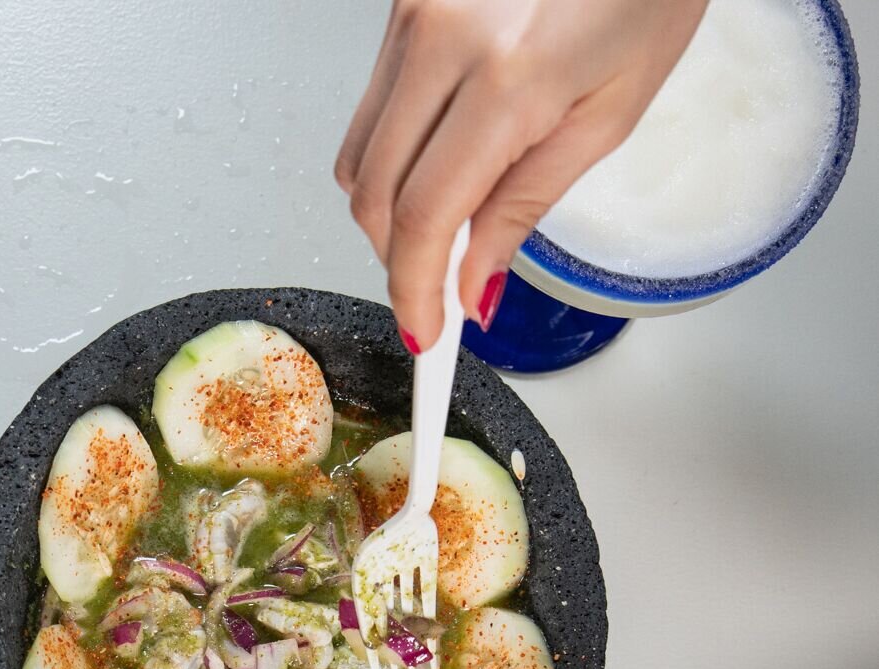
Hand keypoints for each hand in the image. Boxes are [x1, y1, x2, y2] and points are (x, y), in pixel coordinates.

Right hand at [336, 0, 708, 347]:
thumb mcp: (611, 112)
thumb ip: (526, 203)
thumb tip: (472, 283)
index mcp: (507, 74)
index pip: (423, 217)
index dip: (412, 291)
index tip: (425, 334)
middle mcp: (443, 34)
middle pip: (374, 193)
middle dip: (399, 258)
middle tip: (440, 290)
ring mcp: (413, 9)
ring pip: (360, 153)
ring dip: (394, 207)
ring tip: (451, 218)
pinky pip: (373, 103)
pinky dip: (398, 152)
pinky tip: (445, 157)